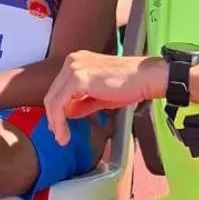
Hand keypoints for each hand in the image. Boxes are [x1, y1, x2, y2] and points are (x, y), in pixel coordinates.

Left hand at [44, 51, 167, 144]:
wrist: (145, 77)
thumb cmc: (129, 85)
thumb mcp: (101, 96)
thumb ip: (83, 102)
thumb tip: (69, 112)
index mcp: (77, 61)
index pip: (58, 87)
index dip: (56, 110)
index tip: (59, 127)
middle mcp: (72, 60)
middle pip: (52, 93)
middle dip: (54, 118)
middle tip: (59, 136)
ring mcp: (74, 68)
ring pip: (53, 99)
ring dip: (55, 122)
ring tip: (62, 139)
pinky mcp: (78, 78)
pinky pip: (59, 103)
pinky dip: (59, 121)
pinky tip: (65, 133)